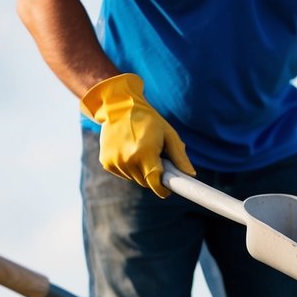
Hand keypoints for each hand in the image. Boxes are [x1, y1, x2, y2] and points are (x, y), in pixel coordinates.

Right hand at [79, 73, 194, 196]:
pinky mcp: (106, 162)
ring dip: (141, 171)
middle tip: (156, 159)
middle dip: (153, 175)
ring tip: (141, 151)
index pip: (155, 183)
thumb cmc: (148, 120)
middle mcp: (127, 160)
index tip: (168, 190)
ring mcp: (114, 162)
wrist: (119, 106)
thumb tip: (191, 175)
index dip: (163, 189)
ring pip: (134, 179)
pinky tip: (128, 151)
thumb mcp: (168, 134)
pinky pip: (123, 174)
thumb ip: (179, 156)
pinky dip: (129, 167)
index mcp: (144, 153)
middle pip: (145, 182)